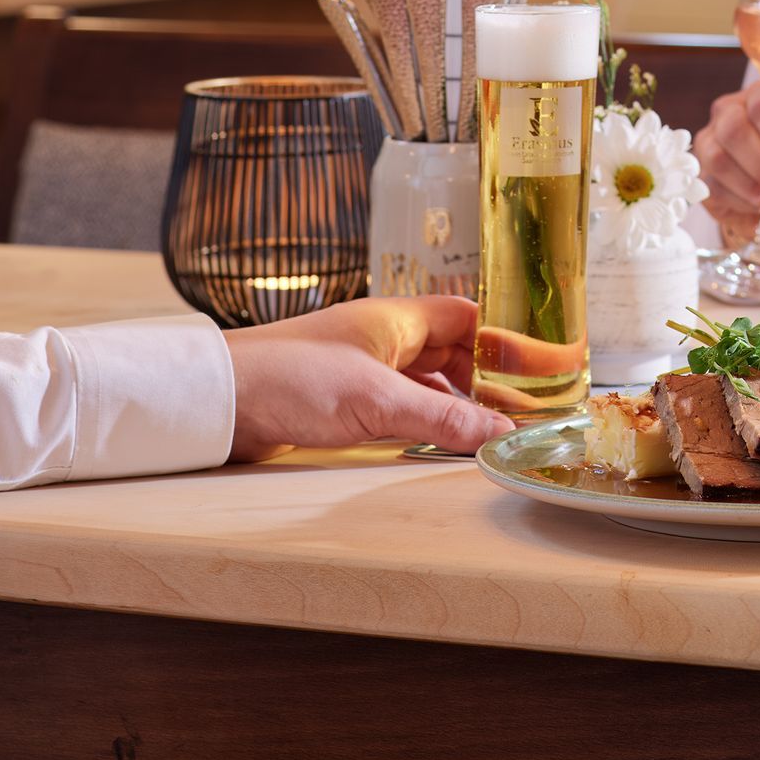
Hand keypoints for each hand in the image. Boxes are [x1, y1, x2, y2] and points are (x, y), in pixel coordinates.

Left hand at [224, 296, 513, 460]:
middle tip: (525, 411)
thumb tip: (499, 433)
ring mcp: (363, 369)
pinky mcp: (343, 400)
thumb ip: (441, 419)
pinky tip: (440, 442)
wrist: (218, 401)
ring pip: (428, 381)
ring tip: (490, 432)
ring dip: (458, 403)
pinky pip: (401, 406)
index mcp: (396, 318)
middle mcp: (383, 338)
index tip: (540, 366)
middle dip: (488, 378)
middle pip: (453, 350)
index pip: (468, 317)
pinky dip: (426, 421)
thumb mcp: (375, 401)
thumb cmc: (291, 379)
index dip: (505, 339)